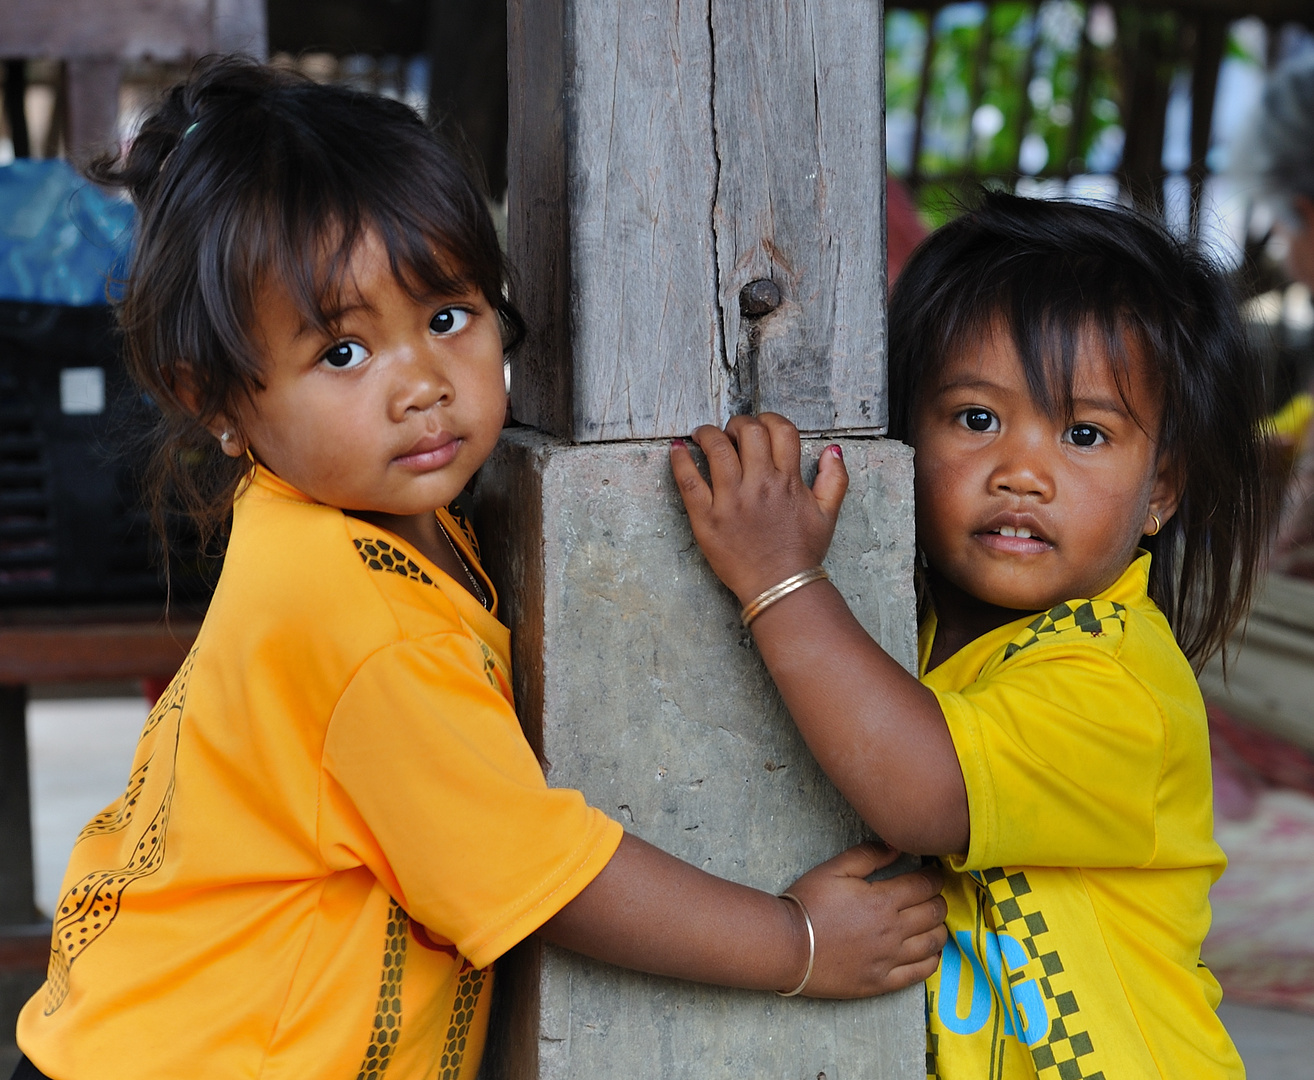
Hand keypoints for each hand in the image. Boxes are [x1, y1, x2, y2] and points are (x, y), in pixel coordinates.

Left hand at [671, 413, 847, 604]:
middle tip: (730, 432)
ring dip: (707, 433)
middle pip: (748, 432)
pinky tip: (677, 449)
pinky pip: (688, 481)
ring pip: (716, 448)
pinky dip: (680, 461)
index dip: (768, 420)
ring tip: (702, 435)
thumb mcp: (827, 514)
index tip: (758, 426)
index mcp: (788, 481)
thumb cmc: (801, 552)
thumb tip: (832, 450)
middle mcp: (760, 485)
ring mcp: (731, 500)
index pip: (780, 430)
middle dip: (738, 423)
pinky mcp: (707, 518)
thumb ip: (834, 478)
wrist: (780, 587)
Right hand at [783, 842, 946, 997]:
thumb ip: (868, 855)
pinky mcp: (882, 982)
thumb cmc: (809, 903)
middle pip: (934, 913)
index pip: (925, 885)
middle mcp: (893, 930)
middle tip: (933, 895)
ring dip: (939, 928)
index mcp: (883, 900)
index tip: (933, 873)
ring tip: (934, 922)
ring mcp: (890, 959)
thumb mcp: (834, 869)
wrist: (788, 945)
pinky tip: (931, 952)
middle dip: (939, 900)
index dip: (934, 876)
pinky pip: (921, 973)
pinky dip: (933, 960)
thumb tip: (897, 846)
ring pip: (933, 943)